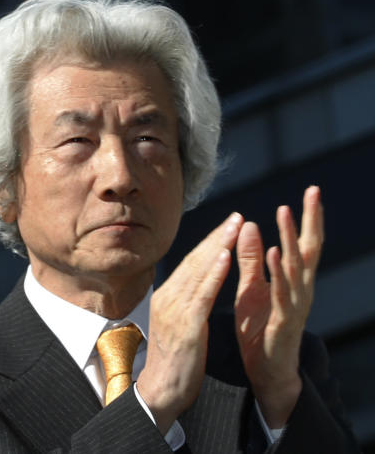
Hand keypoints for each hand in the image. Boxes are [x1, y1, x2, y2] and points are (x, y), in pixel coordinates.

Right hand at [137, 212, 241, 433]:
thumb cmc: (174, 361)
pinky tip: (226, 257)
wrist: (161, 390)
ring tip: (236, 227)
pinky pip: (202, 294)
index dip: (211, 243)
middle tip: (237, 216)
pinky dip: (214, 273)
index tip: (229, 226)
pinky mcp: (186, 325)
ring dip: (219, 246)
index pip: (191, 263)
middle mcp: (168, 297)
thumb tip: (198, 284)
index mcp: (167, 296)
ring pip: (199, 271)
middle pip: (195, 260)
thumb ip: (187, 302)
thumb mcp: (180, 324)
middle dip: (218, 236)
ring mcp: (175, 310)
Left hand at [234, 186, 322, 427]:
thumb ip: (251, 259)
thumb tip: (250, 223)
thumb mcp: (252, 287)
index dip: (308, 218)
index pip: (304, 243)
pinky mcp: (282, 321)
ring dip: (290, 239)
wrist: (265, 370)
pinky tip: (274, 254)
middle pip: (308, 250)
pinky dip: (278, 272)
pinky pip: (281, 293)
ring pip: (295, 267)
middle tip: (312, 191)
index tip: (312, 190)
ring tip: (285, 213)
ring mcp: (294, 305)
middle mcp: (300, 289)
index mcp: (293, 280)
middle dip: (310, 220)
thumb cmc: (261, 326)